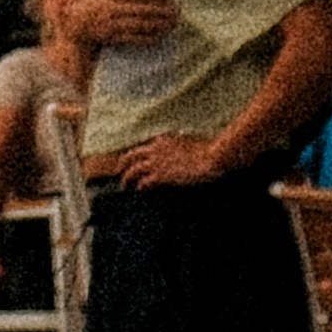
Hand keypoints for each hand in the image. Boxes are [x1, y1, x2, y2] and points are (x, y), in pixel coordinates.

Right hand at [58, 0, 181, 51]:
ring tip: (172, 23)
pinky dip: (147, 38)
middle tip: (176, 11)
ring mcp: (111, 24)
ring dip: (157, 25)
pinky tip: (160, 35)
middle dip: (160, 11)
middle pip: (141, 9)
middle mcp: (110, 8)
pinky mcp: (112, 38)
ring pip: (139, 25)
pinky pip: (133, 38)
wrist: (77, 25)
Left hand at [92, 132, 226, 190]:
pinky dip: (140, 186)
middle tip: (118, 172)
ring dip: (127, 179)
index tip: (132, 161)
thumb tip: (180, 145)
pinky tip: (140, 191)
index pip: (142, 147)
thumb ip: (180, 144)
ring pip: (133, 170)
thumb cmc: (208, 150)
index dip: (135, 155)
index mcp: (163, 140)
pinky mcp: (162, 175)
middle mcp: (156, 149)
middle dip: (122, 164)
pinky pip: (144, 182)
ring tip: (124, 186)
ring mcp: (158, 162)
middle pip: (131, 155)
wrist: (213, 157)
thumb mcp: (190, 142)